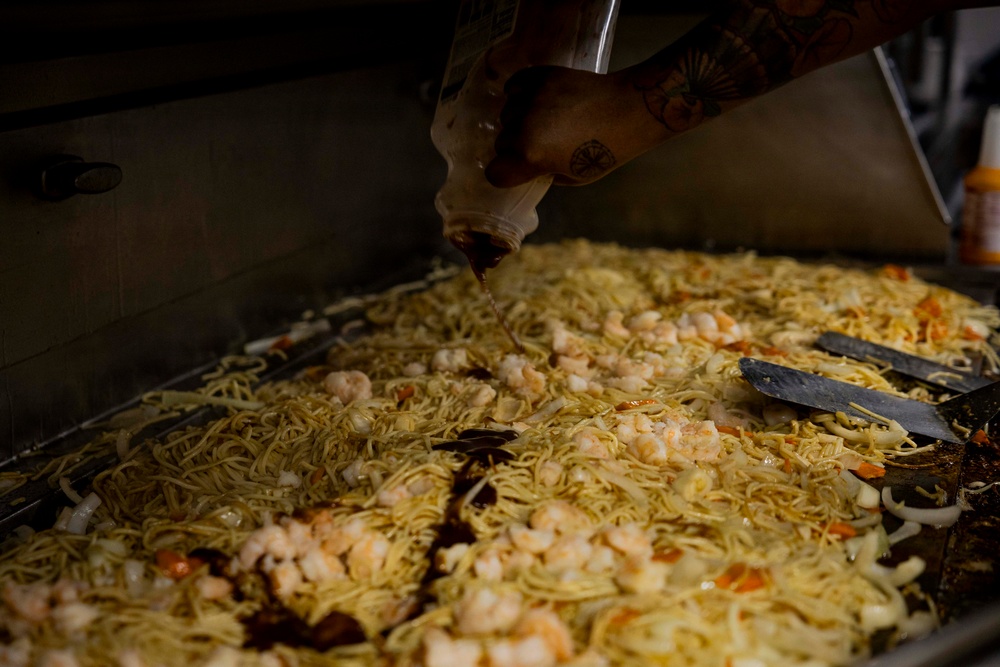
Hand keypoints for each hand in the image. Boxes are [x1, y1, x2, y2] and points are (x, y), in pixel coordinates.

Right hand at [485, 65, 664, 187]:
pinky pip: (513, 88)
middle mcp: (523, 126)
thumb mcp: (573, 177)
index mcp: (530, 156)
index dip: (508, 175)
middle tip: (541, 146)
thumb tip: (529, 164)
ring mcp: (529, 99)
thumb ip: (543, 172)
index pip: (495, 173)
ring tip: (545, 122)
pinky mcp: (538, 77)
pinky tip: (537, 102)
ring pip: (506, 115)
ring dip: (519, 121)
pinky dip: (520, 95)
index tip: (521, 171)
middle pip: (500, 144)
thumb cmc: (606, 150)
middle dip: (515, 148)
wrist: (628, 109)